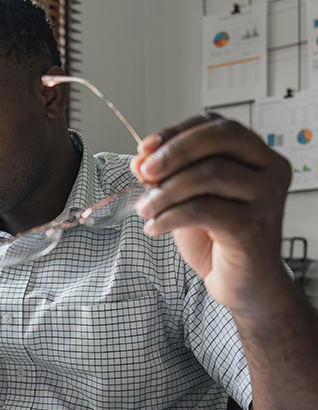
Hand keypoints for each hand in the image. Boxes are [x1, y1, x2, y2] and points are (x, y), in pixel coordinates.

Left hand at [130, 114, 292, 314]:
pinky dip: (170, 216)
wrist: (242, 283)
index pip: (216, 125)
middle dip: (174, 152)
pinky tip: (154, 227)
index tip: (145, 148)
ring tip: (145, 208)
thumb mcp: (189, 199)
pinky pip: (204, 210)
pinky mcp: (253, 228)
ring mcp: (266, 198)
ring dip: (166, 190)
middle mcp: (269, 170)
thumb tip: (140, 161)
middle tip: (144, 171)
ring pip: (210, 174)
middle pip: (220, 139)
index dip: (177, 132)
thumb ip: (171, 177)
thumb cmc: (218, 239)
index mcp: (257, 155)